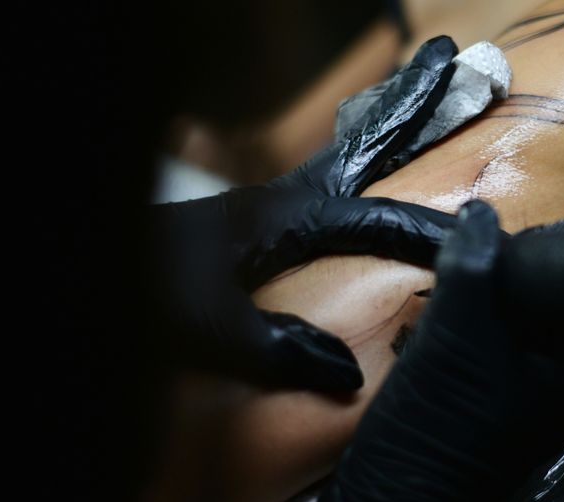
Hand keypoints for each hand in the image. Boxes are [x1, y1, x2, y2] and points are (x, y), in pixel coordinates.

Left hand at [149, 36, 461, 391]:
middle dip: (411, 106)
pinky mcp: (256, 218)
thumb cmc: (143, 296)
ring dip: (387, 119)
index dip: (422, 232)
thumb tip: (348, 373)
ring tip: (425, 85)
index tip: (469, 241)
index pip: (370, 218)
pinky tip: (364, 159)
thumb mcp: (208, 331)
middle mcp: (280, 198)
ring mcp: (268, 203)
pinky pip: (322, 173)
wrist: (94, 267)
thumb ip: (278, 349)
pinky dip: (355, 151)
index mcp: (280, 218)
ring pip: (345, 150)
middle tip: (454, 66)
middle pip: (362, 142)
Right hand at [319, 201, 563, 501]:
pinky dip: (482, 322)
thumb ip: (473, 267)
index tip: (528, 236)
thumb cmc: (438, 426)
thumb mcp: (457, 336)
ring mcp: (538, 397)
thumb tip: (482, 213)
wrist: (394, 499)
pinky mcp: (504, 402)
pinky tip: (452, 314)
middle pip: (563, 305)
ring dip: (498, 296)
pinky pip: (505, 345)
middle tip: (486, 255)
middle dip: (524, 274)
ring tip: (464, 281)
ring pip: (531, 323)